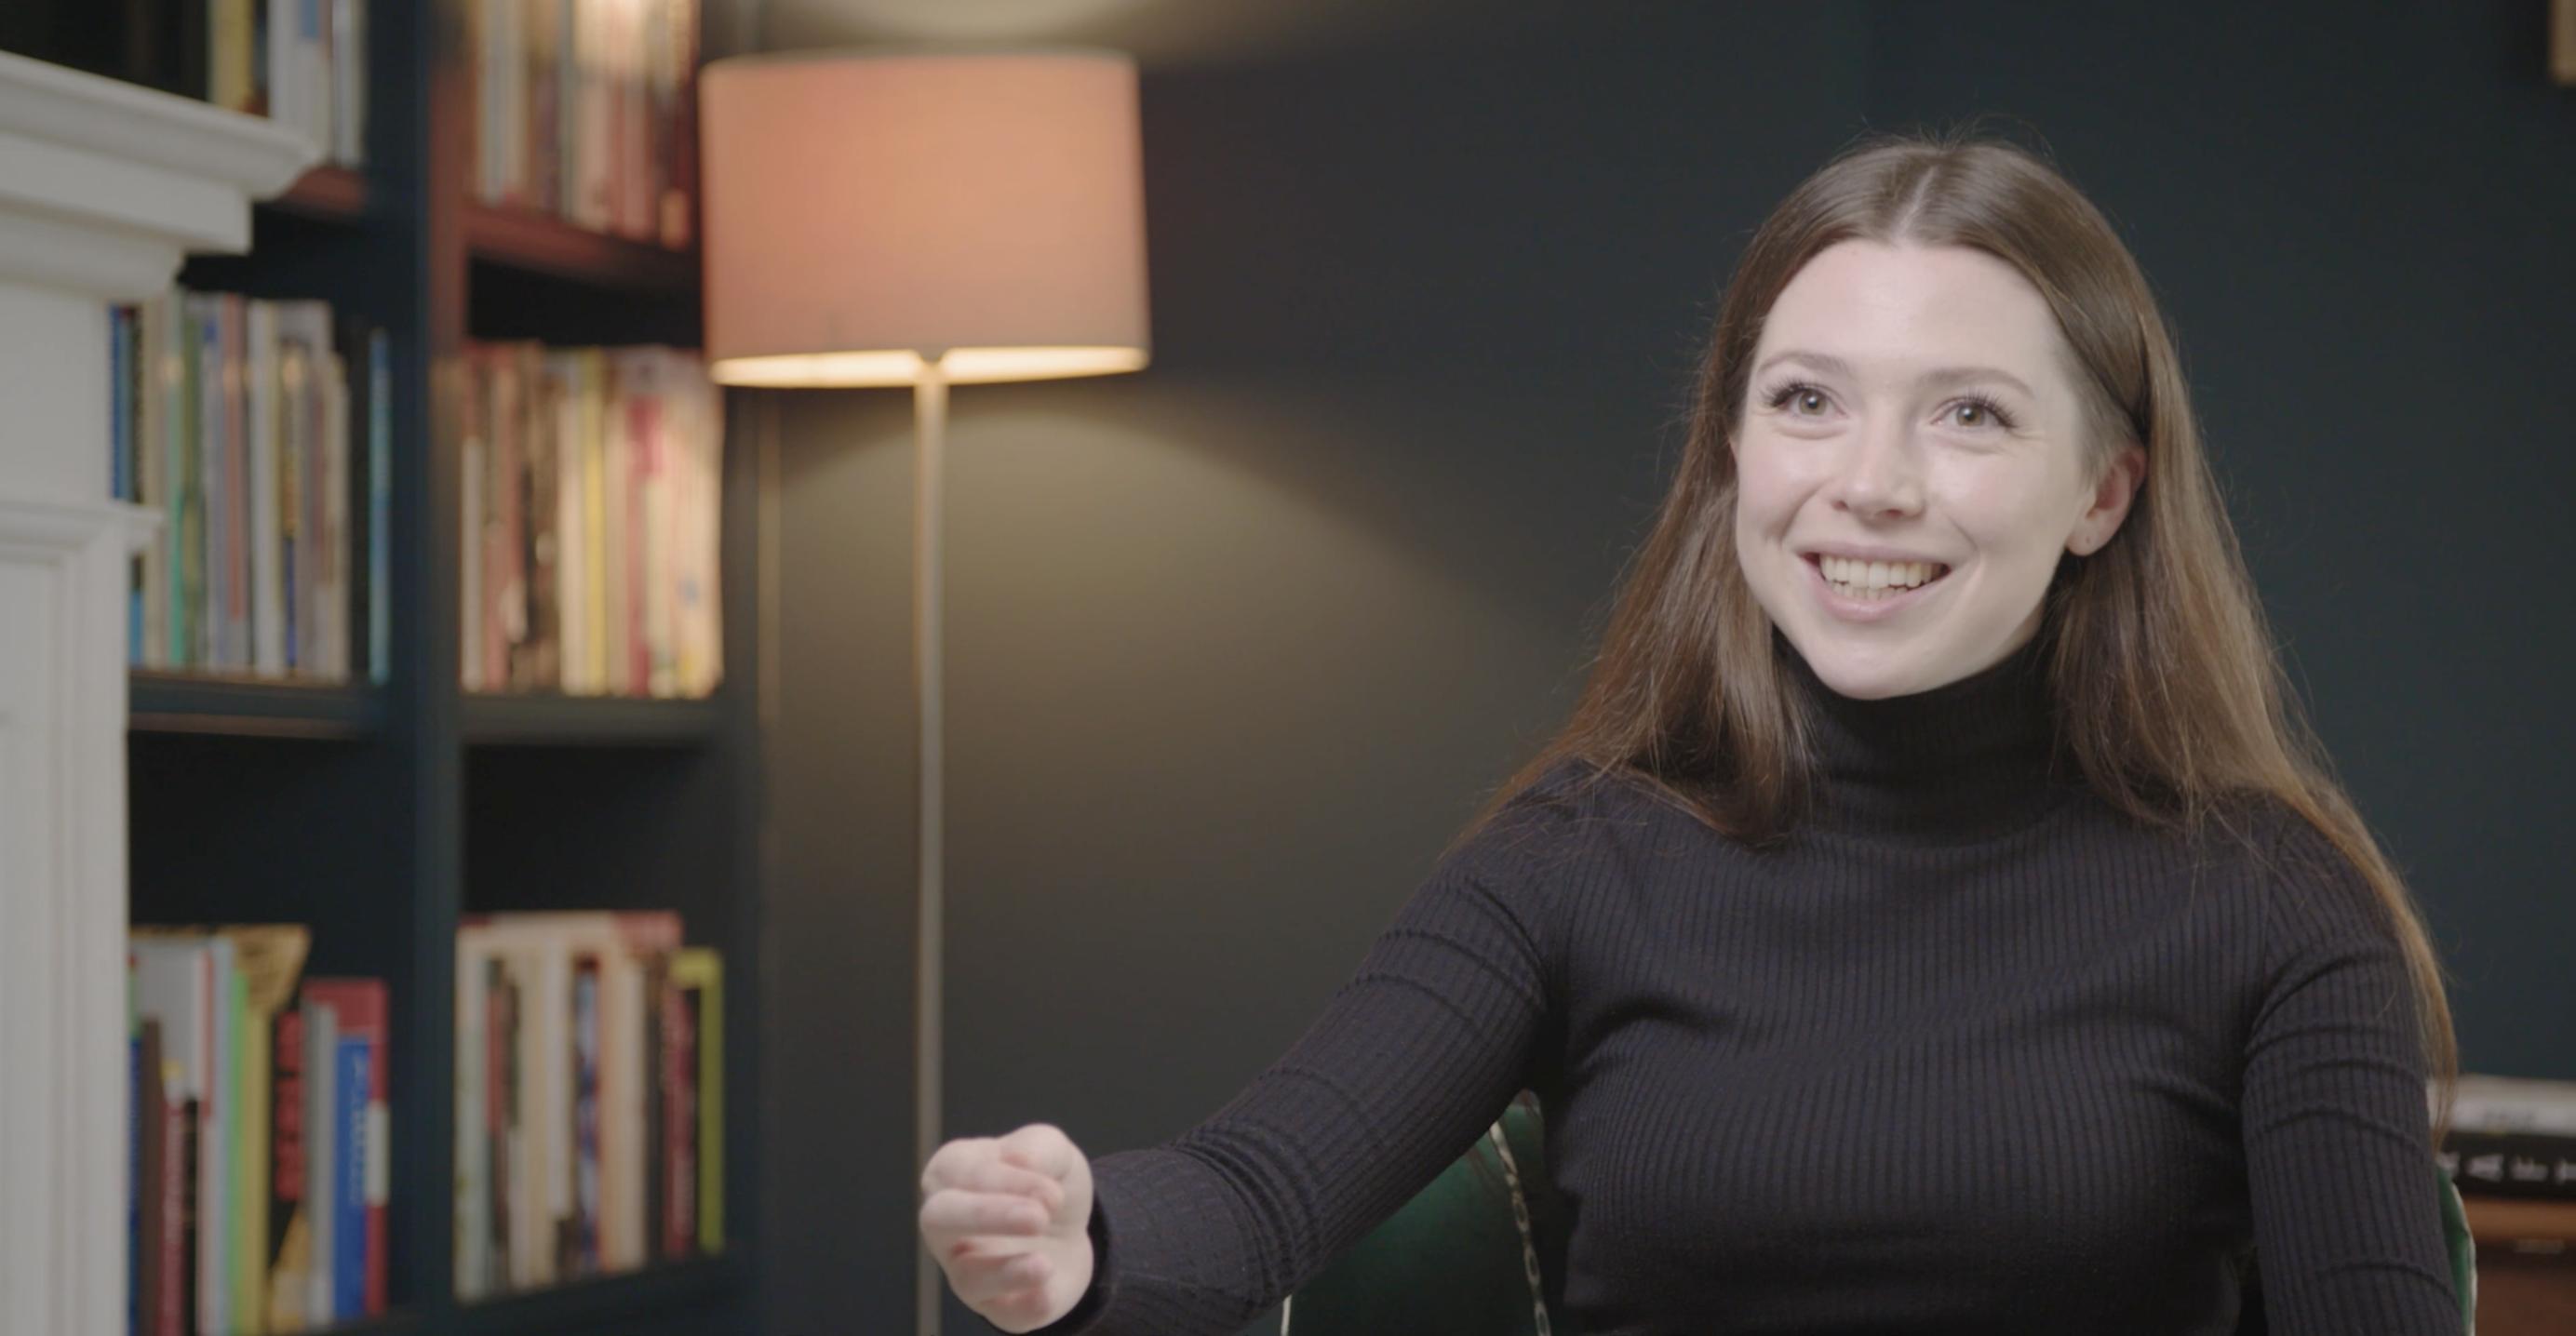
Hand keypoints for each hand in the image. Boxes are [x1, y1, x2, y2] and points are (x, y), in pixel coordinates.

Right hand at [920, 1122, 1097, 1333]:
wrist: (1068, 1229)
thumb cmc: (1043, 1181)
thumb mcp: (1052, 1150)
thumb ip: (1037, 1146)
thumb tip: (1018, 1159)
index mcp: (952, 1171)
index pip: (962, 1173)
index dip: (1007, 1181)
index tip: (1054, 1192)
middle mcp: (946, 1224)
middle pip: (939, 1219)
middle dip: (985, 1216)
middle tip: (1037, 1217)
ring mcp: (964, 1268)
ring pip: (967, 1276)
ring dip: (1005, 1272)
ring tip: (1044, 1264)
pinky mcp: (995, 1304)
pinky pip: (1002, 1311)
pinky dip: (1024, 1305)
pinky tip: (1047, 1292)